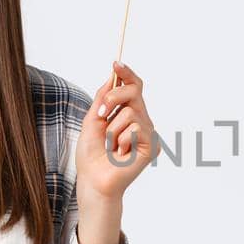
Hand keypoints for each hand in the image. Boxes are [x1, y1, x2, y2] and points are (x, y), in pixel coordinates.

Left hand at [75, 61, 154, 204]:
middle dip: (113, 98)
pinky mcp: (152, 145)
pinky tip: (120, 153)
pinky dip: (121, 139)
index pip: (133, 88)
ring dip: (113, 128)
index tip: (116, 63)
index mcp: (127, 114)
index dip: (126, 74)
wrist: (93, 180)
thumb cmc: (91, 155)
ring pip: (131, 112)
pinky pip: (136, 128)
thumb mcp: (92, 120)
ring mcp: (148, 133)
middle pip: (134, 92)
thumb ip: (103, 99)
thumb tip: (112, 76)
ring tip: (110, 145)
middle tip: (100, 114)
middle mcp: (141, 121)